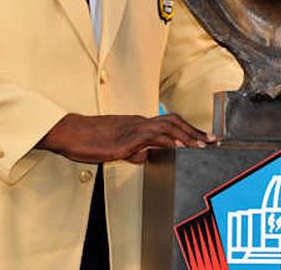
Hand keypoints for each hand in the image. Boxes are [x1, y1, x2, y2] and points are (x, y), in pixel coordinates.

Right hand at [37, 113, 213, 163]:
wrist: (68, 132)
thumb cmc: (87, 140)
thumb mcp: (114, 147)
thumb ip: (133, 151)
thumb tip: (146, 157)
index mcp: (136, 124)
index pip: (168, 124)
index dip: (188, 130)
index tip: (203, 138)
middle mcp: (138, 123)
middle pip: (173, 123)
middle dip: (194, 132)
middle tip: (212, 142)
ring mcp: (132, 130)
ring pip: (166, 128)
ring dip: (186, 137)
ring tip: (201, 147)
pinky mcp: (124, 141)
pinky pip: (150, 138)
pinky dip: (167, 142)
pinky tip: (179, 149)